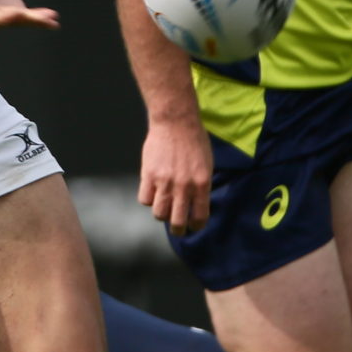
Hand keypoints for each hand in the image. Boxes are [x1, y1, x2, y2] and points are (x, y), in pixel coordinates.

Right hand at [0, 0, 58, 29]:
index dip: (4, 18)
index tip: (16, 13)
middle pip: (10, 22)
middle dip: (27, 20)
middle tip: (43, 19)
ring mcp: (5, 17)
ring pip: (22, 22)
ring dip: (38, 21)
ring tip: (53, 20)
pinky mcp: (16, 14)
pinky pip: (29, 19)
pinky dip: (41, 20)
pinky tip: (54, 20)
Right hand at [138, 116, 214, 234]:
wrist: (175, 122)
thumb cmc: (194, 141)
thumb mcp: (207, 165)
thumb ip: (201, 186)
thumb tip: (195, 204)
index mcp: (202, 184)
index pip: (199, 217)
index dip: (196, 226)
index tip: (193, 227)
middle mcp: (184, 186)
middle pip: (177, 221)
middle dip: (178, 230)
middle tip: (177, 229)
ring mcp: (164, 182)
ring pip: (159, 214)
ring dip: (162, 214)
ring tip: (163, 209)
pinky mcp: (148, 175)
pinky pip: (145, 199)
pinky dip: (148, 199)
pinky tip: (152, 192)